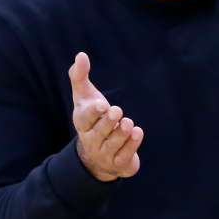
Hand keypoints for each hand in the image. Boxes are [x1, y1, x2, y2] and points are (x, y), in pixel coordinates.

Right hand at [68, 52, 144, 181]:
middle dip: (108, 122)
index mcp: (82, 123)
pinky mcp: (119, 164)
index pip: (84, 119)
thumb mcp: (86, 97)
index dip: (93, 113)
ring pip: (113, 144)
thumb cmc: (93, 118)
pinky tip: (137, 132)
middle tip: (117, 111)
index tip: (102, 105)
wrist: (98, 156)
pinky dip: (132, 145)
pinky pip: (124, 156)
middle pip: (99, 132)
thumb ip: (80, 76)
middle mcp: (91, 140)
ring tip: (129, 123)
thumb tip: (81, 55)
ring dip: (122, 133)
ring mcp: (105, 154)